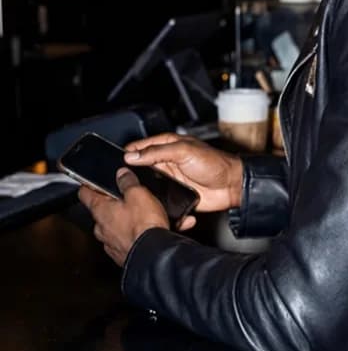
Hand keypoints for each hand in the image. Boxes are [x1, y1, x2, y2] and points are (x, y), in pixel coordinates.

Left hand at [78, 167, 169, 266]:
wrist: (153, 255)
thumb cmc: (143, 226)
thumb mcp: (138, 194)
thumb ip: (127, 182)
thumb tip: (122, 174)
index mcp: (100, 210)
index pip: (85, 194)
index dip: (87, 186)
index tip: (88, 183)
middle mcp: (101, 229)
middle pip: (99, 212)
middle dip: (109, 206)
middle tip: (123, 199)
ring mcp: (109, 244)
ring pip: (110, 229)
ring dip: (119, 223)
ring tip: (135, 218)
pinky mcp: (120, 255)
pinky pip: (120, 242)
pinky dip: (127, 237)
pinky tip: (139, 233)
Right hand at [123, 133, 243, 228]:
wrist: (230, 186)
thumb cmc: (214, 163)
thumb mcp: (184, 151)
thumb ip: (157, 152)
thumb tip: (132, 155)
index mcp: (167, 146)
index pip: (140, 147)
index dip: (127, 153)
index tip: (114, 161)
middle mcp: (166, 162)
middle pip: (140, 167)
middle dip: (130, 173)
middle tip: (118, 180)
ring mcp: (169, 179)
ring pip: (146, 184)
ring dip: (139, 188)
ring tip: (126, 194)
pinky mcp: (173, 195)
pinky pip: (157, 198)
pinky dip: (150, 201)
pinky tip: (142, 204)